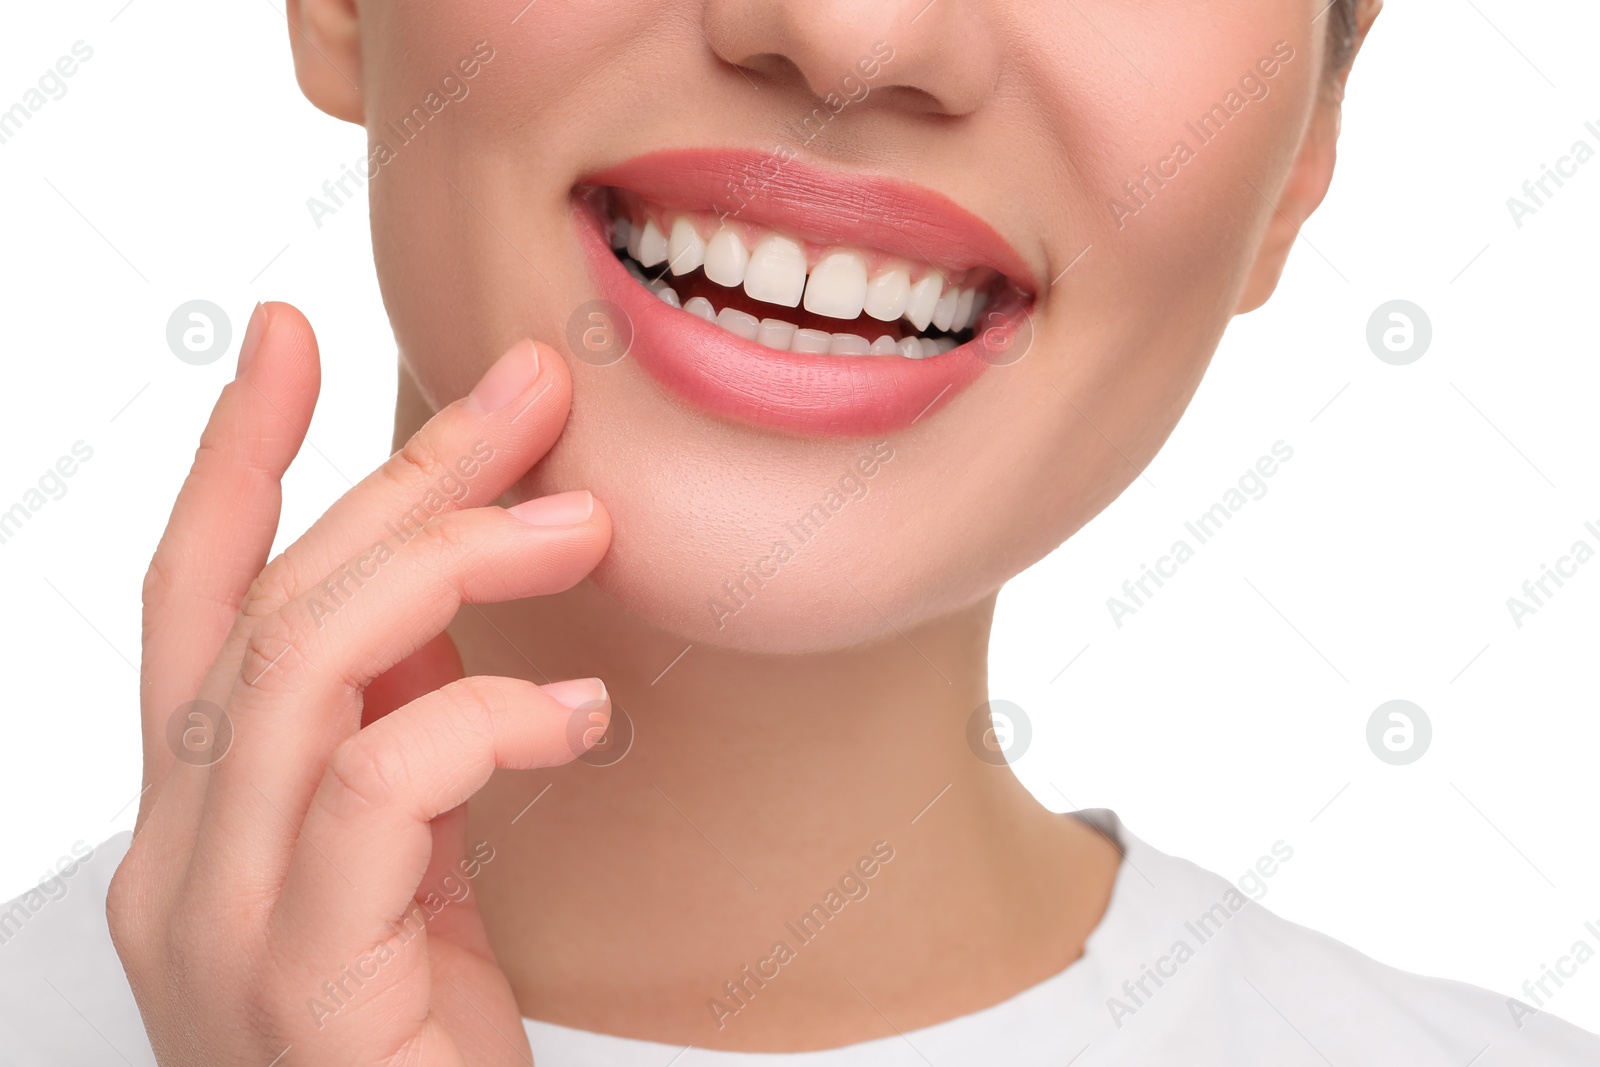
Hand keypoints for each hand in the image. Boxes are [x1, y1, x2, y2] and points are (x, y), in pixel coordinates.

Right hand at [107, 302, 610, 1064]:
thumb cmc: (418, 1046)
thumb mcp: (405, 866)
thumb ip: (397, 732)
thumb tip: (455, 576)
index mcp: (199, 825)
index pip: (188, 603)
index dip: (235, 460)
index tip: (288, 333)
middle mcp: (179, 866)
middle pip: (264, 607)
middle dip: (395, 477)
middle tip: (525, 397)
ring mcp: (223, 932)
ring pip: (298, 668)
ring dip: (448, 563)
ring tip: (579, 522)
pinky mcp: (302, 985)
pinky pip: (377, 788)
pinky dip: (484, 718)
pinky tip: (578, 712)